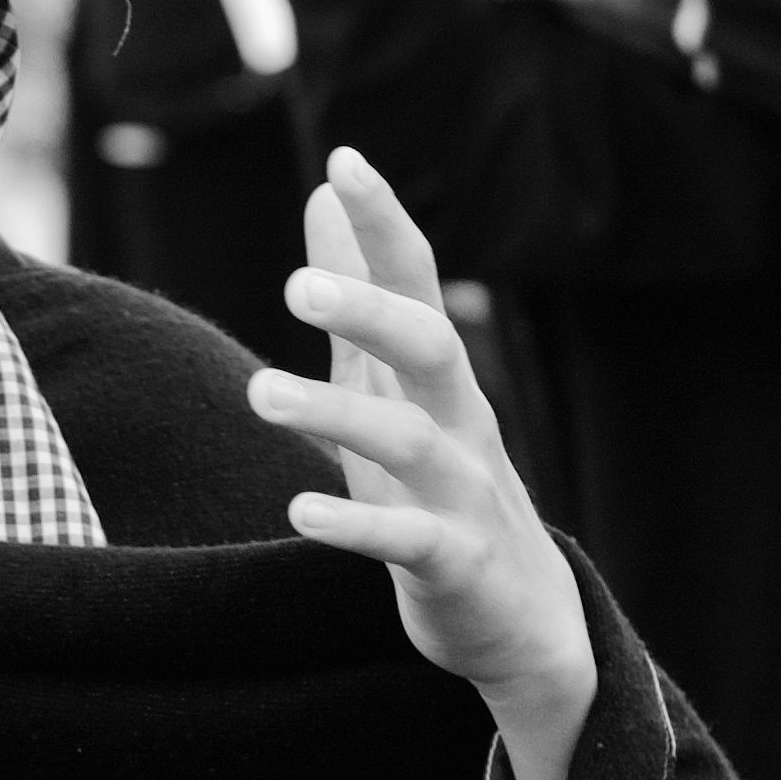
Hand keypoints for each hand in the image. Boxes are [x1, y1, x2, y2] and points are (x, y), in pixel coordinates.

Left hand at [248, 148, 597, 779]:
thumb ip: (360, 301)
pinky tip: (300, 513)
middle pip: (430, 346)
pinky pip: (409, 541)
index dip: (386, 223)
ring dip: (337, 416)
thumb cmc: (442, 493)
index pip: (417, 283)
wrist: (518, 620)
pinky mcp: (455, 566)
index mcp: (441, 379)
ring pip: (411, 442)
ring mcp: (462, 495)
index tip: (344, 159)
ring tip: (262, 394)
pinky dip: (358, 527)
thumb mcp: (395, 391)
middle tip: (297, 282)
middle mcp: (460, 423)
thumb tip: (323, 194)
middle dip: (371, 310)